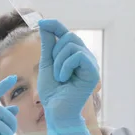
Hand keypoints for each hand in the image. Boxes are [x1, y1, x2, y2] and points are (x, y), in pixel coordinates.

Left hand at [37, 19, 99, 134]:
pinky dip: (66, 66)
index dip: (55, 25)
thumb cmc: (52, 91)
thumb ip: (48, 45)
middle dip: (56, 51)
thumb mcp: (46, 64)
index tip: (42, 23)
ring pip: (72, 45)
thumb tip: (44, 24)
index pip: (65, 32)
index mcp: (73, 54)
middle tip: (55, 70)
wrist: (57, 111)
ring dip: (59, 61)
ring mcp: (90, 63)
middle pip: (69, 36)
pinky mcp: (93, 71)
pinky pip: (78, 55)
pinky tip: (65, 78)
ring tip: (60, 77)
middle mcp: (84, 56)